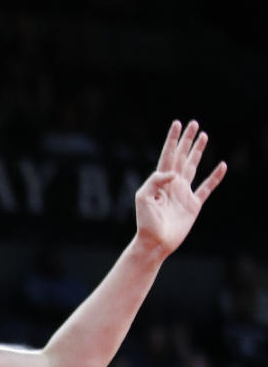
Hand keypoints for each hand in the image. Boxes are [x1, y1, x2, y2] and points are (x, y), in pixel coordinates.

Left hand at [133, 120, 225, 260]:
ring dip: (198, 151)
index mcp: (159, 181)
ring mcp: (183, 193)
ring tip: (204, 136)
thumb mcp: (143, 197)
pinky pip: (206, 187)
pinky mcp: (193, 205)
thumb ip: (155, 180)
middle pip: (181, 156)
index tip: (177, 124)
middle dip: (187, 140)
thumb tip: (173, 173)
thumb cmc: (145, 221)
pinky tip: (221, 166)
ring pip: (193, 166)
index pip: (167, 155)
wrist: (155, 242)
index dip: (172, 139)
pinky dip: (215, 177)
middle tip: (194, 124)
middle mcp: (172, 184)